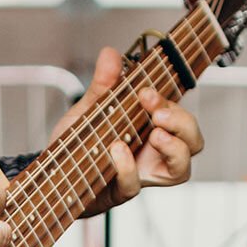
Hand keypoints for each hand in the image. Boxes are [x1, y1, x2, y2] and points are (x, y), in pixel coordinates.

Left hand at [63, 47, 202, 216]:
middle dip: (182, 122)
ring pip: (181, 169)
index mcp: (152, 129)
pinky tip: (117, 151)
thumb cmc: (78, 146)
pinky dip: (128, 167)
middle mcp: (153, 153)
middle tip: (157, 114)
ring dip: (175, 148)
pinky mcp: (120, 191)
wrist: (52, 175)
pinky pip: (134, 185)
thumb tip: (111, 54)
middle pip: (194, 141)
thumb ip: (103, 85)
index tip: (146, 91)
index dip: (171, 102)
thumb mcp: (88, 110)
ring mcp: (141, 174)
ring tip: (155, 134)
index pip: (179, 115)